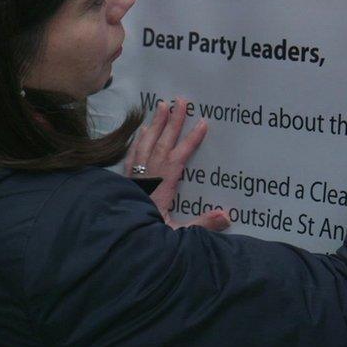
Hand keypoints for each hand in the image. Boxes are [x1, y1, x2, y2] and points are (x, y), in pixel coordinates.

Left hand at [124, 99, 230, 230]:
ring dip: (154, 124)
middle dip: (172, 122)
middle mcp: (147, 179)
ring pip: (145, 145)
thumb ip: (202, 225)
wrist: (119, 246)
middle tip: (180, 101)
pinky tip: (141, 130)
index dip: (190, 140)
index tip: (202, 123)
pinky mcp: (125, 182)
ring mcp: (134, 178)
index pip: (178, 158)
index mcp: (161, 189)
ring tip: (161, 105)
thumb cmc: (147, 242)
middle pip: (161, 144)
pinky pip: (131, 155)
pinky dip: (137, 140)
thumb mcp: (176, 237)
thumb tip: (227, 215)